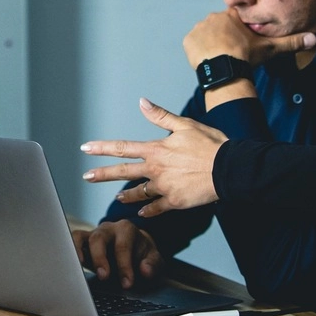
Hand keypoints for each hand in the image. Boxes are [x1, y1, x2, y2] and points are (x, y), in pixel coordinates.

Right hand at [71, 221, 161, 288]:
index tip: (127, 283)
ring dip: (79, 253)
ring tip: (80, 269)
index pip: (123, 246)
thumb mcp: (154, 260)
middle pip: (99, 238)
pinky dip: (70, 251)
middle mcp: (108, 229)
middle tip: (104, 277)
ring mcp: (93, 234)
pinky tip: (73, 266)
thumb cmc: (143, 256)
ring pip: (80, 237)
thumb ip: (152, 265)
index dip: (124, 265)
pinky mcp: (83, 243)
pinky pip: (72, 241)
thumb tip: (144, 270)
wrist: (135, 251)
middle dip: (100, 259)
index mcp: (127, 230)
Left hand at [81, 98, 225, 215]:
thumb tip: (142, 102)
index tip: (86, 148)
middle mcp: (156, 170)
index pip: (123, 147)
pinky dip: (149, 210)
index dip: (102, 148)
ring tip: (118, 197)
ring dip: (127, 195)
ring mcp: (164, 188)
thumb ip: (161, 116)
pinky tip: (143, 213)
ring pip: (139, 193)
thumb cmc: (210, 144)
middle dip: (103, 174)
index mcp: (156, 150)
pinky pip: (157, 208)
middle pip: (123, 172)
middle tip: (87, 177)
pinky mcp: (175, 202)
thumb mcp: (185, 125)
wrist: (229, 169)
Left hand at [182, 11, 315, 69]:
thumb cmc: (247, 57)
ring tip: (220, 59)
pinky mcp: (189, 40)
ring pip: (206, 35)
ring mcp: (199, 28)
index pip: (235, 21)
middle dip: (224, 39)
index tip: (241, 45)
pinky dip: (199, 52)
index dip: (238, 34)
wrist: (225, 69)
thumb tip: (314, 38)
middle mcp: (214, 17)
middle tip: (231, 54)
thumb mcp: (270, 48)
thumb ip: (291, 42)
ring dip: (211, 45)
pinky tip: (209, 60)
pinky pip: (193, 44)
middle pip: (219, 28)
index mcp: (232, 15)